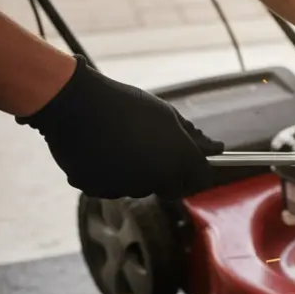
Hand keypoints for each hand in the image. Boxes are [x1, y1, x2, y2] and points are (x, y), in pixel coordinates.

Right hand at [18, 58, 222, 198]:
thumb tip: (217, 149)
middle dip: (169, 176)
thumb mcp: (167, 116)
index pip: (201, 180)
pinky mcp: (97, 190)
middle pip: (172, 189)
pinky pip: (110, 188)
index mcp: (178, 161)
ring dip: (136, 175)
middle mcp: (156, 180)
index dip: (198, 173)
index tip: (192, 164)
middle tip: (154, 153)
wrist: (77, 103)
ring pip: (139, 188)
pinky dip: (108, 176)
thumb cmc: (127, 105)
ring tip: (122, 145)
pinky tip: (101, 152)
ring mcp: (125, 188)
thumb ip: (193, 137)